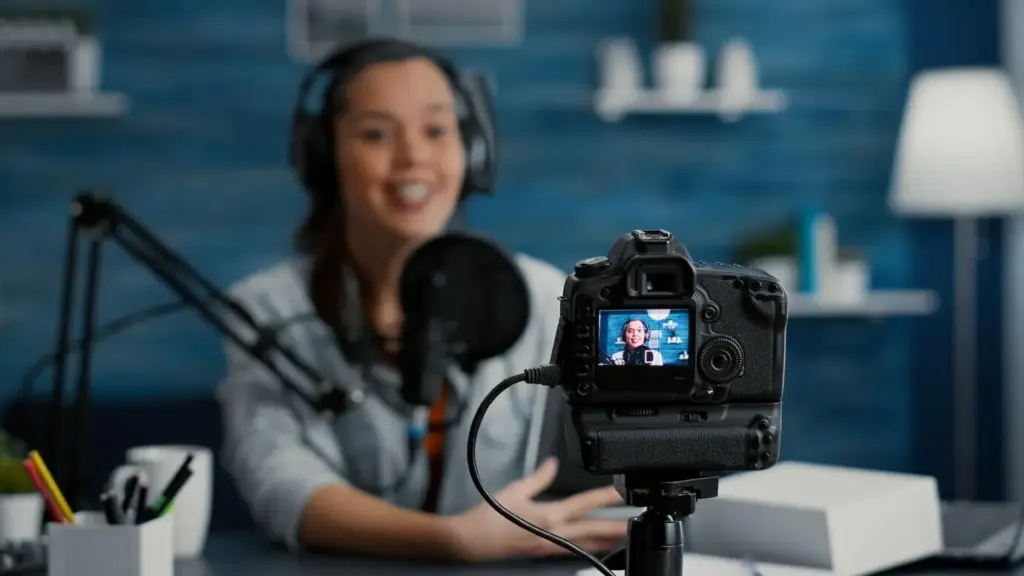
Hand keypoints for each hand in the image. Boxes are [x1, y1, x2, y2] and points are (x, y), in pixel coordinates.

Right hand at [447, 458, 626, 561]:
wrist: (473, 542)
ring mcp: (551, 546)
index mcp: (548, 515)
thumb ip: (539, 477)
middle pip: (594, 530)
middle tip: (635, 522)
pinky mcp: (545, 552)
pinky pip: (574, 550)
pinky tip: (597, 546)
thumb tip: (552, 463)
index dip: (605, 497)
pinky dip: (589, 548)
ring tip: (624, 535)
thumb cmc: (490, 518)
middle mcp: (554, 533)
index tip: (621, 492)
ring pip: (587, 544)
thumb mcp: (515, 489)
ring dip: (607, 540)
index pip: (584, 503)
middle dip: (616, 526)